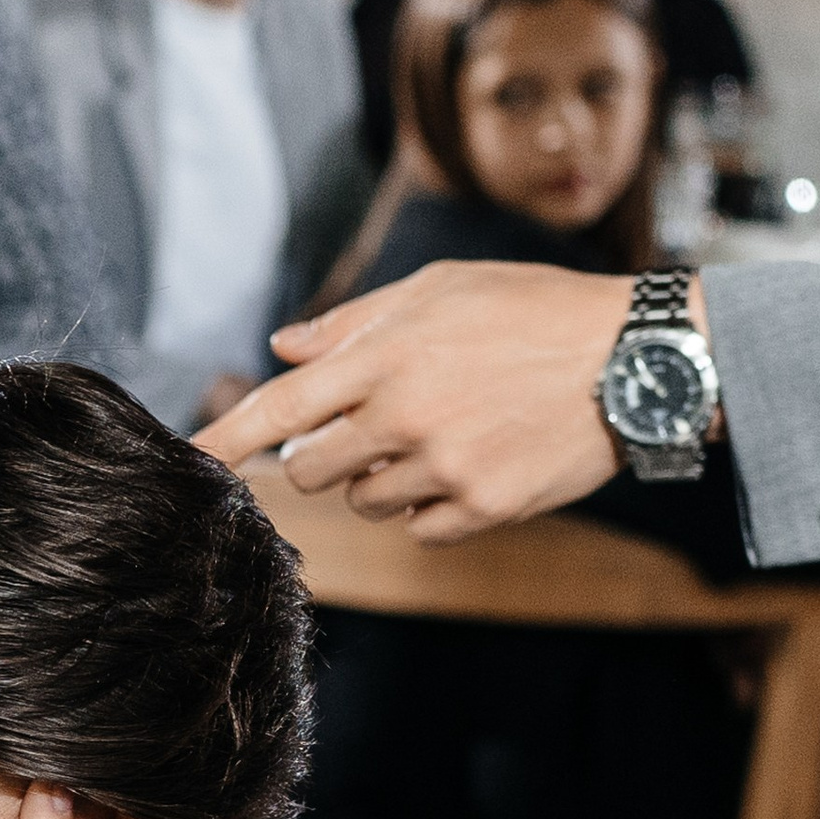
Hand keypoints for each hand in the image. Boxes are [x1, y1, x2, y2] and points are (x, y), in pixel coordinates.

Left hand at [201, 260, 637, 542]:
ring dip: (381, 479)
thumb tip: (283, 351)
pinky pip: (416, 529)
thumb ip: (353, 324)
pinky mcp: (480, 508)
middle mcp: (405, 416)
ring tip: (442, 433)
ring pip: (363, 502)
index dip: (225, 440)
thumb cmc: (532, 310)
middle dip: (323, 456)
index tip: (184, 465)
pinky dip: (429, 506)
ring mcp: (443, 467)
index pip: (279, 408)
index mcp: (386, 355)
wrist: (635, 358)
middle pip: (309, 472)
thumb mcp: (441, 288)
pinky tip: (471, 464)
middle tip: (374, 425)